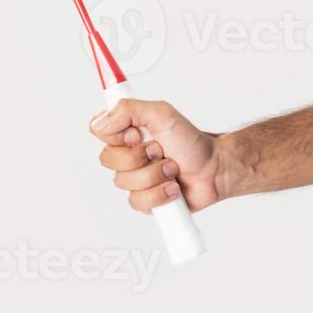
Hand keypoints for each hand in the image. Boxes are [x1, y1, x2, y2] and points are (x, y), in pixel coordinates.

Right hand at [91, 98, 224, 213]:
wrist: (214, 169)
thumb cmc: (191, 141)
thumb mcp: (162, 114)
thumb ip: (129, 110)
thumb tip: (99, 123)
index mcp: (127, 131)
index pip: (98, 130)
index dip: (116, 135)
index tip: (137, 133)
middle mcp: (127, 154)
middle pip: (107, 159)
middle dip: (140, 156)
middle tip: (161, 150)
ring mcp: (134, 179)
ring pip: (123, 183)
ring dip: (154, 175)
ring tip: (172, 169)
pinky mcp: (144, 200)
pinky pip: (137, 202)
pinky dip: (159, 194)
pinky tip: (172, 188)